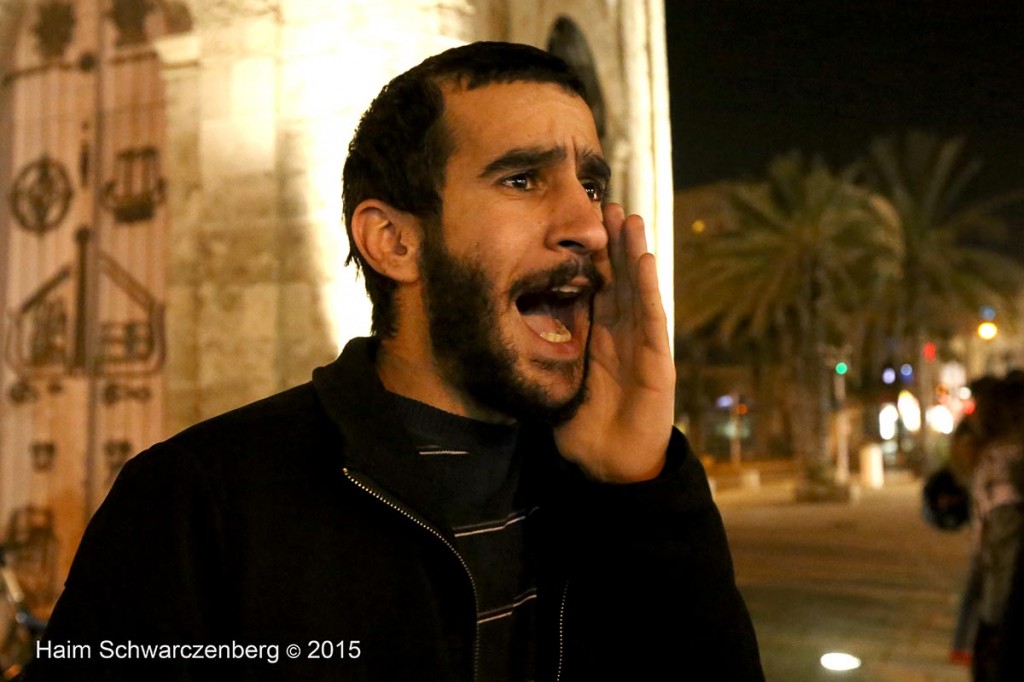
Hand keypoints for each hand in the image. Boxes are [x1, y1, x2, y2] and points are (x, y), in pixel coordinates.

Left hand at [553, 204, 675, 482]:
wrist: (608, 464)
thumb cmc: (582, 426)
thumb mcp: (555, 379)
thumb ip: (542, 351)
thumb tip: (501, 327)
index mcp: (598, 336)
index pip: (595, 287)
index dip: (589, 256)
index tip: (579, 222)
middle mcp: (621, 333)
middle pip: (618, 278)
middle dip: (613, 242)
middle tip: (606, 203)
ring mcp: (641, 343)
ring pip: (637, 288)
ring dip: (634, 253)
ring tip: (628, 217)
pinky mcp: (655, 360)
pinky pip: (651, 318)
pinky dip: (648, 288)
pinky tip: (644, 259)